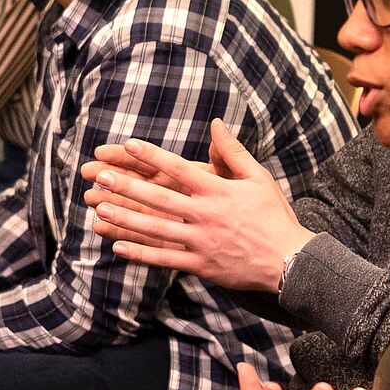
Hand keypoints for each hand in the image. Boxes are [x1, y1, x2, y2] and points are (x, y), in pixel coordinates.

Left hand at [82, 122, 310, 295]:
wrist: (289, 262)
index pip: (178, 168)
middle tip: (100, 177)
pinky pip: (165, 259)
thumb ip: (233, 151)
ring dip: (126, 219)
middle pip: (159, 198)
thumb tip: (215, 123)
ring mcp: (200, 242)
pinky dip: (141, 254)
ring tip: (100, 210)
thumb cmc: (273, 216)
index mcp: (217, 191)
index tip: (128, 144)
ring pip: (156, 229)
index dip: (152, 155)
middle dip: (128, 186)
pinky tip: (118, 247)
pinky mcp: (201, 265)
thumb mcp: (258, 178)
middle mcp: (205, 215)